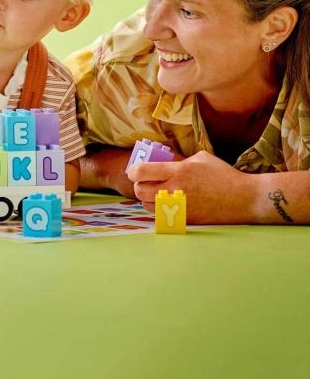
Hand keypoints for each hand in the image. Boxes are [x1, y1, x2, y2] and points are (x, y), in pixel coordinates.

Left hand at [127, 151, 254, 223]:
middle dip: (139, 186)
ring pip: (148, 206)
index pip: (142, 171)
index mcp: (178, 171)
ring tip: (157, 195)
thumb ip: (179, 160)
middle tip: (145, 183)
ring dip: (148, 200)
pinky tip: (168, 205)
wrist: (245, 199)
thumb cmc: (224, 175)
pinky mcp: (186, 220)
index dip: (133, 171)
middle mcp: (176, 190)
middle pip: (140, 191)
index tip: (134, 172)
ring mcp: (180, 207)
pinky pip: (162, 218)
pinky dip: (160, 211)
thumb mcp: (200, 158)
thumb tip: (163, 162)